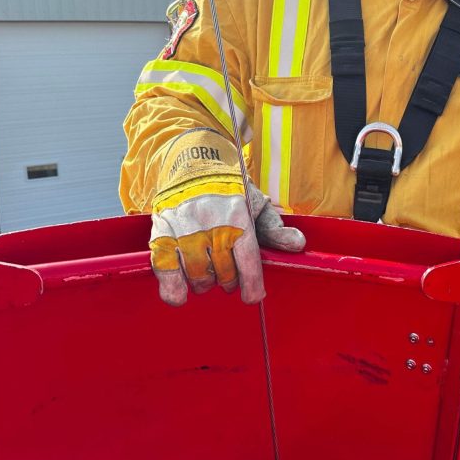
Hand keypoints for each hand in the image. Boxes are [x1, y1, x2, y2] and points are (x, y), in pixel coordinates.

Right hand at [150, 129, 304, 305]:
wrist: (193, 163)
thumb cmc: (229, 190)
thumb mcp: (257, 204)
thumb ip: (275, 229)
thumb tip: (298, 244)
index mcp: (238, 215)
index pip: (247, 258)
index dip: (251, 284)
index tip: (252, 296)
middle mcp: (210, 221)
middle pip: (223, 272)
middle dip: (229, 280)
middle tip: (228, 275)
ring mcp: (184, 227)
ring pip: (197, 274)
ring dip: (205, 283)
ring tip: (208, 275)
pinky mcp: (162, 231)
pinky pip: (165, 269)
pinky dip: (173, 288)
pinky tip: (180, 294)